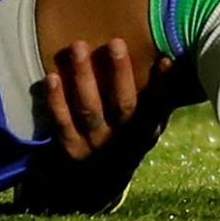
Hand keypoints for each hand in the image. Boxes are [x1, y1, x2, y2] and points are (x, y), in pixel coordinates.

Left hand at [14, 39, 180, 214]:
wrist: (102, 178)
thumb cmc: (130, 133)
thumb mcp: (150, 119)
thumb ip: (161, 93)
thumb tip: (168, 58)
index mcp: (146, 130)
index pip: (156, 105)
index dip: (161, 84)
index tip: (162, 58)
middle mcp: (122, 139)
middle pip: (123, 105)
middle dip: (120, 73)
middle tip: (115, 43)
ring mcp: (96, 145)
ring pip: (90, 110)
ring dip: (83, 77)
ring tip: (78, 47)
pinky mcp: (72, 148)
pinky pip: (62, 124)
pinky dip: (56, 101)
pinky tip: (51, 77)